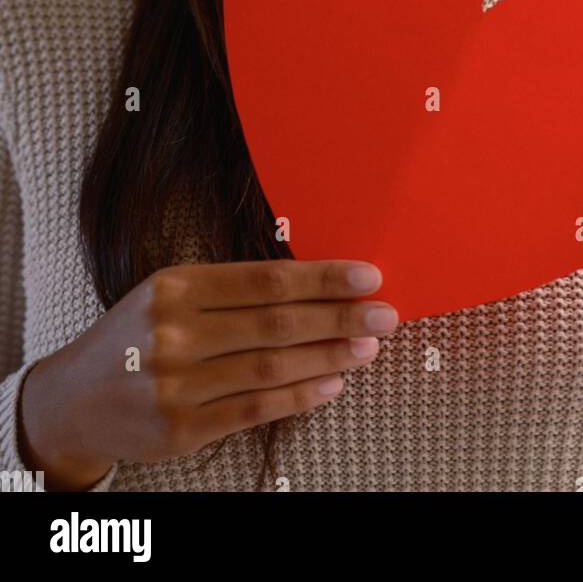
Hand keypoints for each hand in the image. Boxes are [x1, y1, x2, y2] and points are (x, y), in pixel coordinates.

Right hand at [18, 259, 396, 490]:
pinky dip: (300, 396)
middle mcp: (174, 333)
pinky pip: (254, 410)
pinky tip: (333, 384)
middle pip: (276, 323)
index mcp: (175, 286)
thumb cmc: (138, 335)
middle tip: (386, 313)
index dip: (322, 277)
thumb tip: (317, 285)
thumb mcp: (171, 293)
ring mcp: (176, 386)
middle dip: (341, 317)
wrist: (73, 399)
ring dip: (329, 356)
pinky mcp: (180, 431)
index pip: (265, 279)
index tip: (368, 275)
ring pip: (271, 367)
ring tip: (368, 346)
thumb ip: (232, 289)